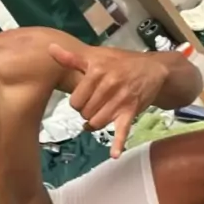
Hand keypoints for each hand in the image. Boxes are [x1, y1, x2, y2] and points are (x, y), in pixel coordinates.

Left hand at [49, 43, 167, 158]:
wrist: (153, 68)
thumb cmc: (119, 62)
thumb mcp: (95, 56)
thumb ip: (71, 57)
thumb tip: (50, 48)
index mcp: (96, 70)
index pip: (74, 101)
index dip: (78, 101)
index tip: (86, 95)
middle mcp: (108, 84)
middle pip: (84, 113)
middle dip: (87, 111)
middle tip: (96, 103)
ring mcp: (120, 100)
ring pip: (96, 124)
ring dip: (96, 123)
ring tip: (102, 113)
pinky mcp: (130, 112)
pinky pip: (122, 131)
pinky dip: (118, 144)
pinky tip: (114, 154)